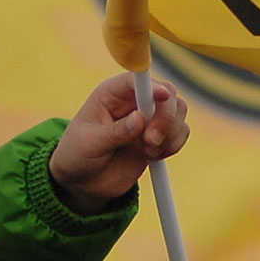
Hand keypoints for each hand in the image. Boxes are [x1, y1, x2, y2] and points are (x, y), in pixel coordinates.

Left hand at [50, 73, 189, 210]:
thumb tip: (139, 119)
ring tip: (147, 151)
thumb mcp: (90, 143)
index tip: (162, 96)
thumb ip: (115, 132)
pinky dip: (174, 145)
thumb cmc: (78, 154)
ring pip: (178, 111)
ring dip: (170, 134)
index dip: (152, 85)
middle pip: (167, 93)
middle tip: (150, 140)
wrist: (84, 180)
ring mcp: (148, 117)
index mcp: (111, 93)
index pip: (136, 79)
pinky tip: (152, 155)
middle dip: (165, 117)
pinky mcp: (159, 135)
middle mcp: (133, 100)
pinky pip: (181, 132)